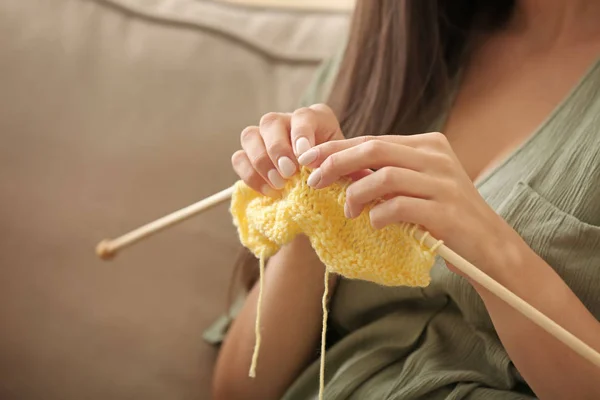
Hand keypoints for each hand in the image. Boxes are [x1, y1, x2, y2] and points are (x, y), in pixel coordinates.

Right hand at [231, 104, 344, 196]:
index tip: (304, 157)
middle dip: (277, 149)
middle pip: (271, 122)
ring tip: (278, 185)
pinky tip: (269, 191)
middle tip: (289, 173)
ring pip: (250, 135)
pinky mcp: (249, 154)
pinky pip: (239, 157)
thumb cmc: (337, 173)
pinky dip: (250, 175)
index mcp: (315, 118)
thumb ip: (352, 168)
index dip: (302, 134)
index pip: (303, 116)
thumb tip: (360, 173)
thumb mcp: (348, 168)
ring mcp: (264, 136)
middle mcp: (286, 121)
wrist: (321, 187)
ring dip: (261, 162)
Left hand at [297, 132, 520, 271]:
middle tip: (314, 180)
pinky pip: (400, 206)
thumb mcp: (416, 185)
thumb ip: (385, 173)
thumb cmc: (443, 215)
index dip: (336, 148)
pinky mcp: (447, 212)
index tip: (308, 158)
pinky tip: (374, 223)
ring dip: (357, 194)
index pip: (373, 140)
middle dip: (337, 162)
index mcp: (428, 145)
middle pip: (375, 150)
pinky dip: (379, 215)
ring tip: (349, 210)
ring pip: (385, 176)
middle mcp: (437, 158)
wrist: (487, 246)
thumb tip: (336, 169)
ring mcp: (444, 183)